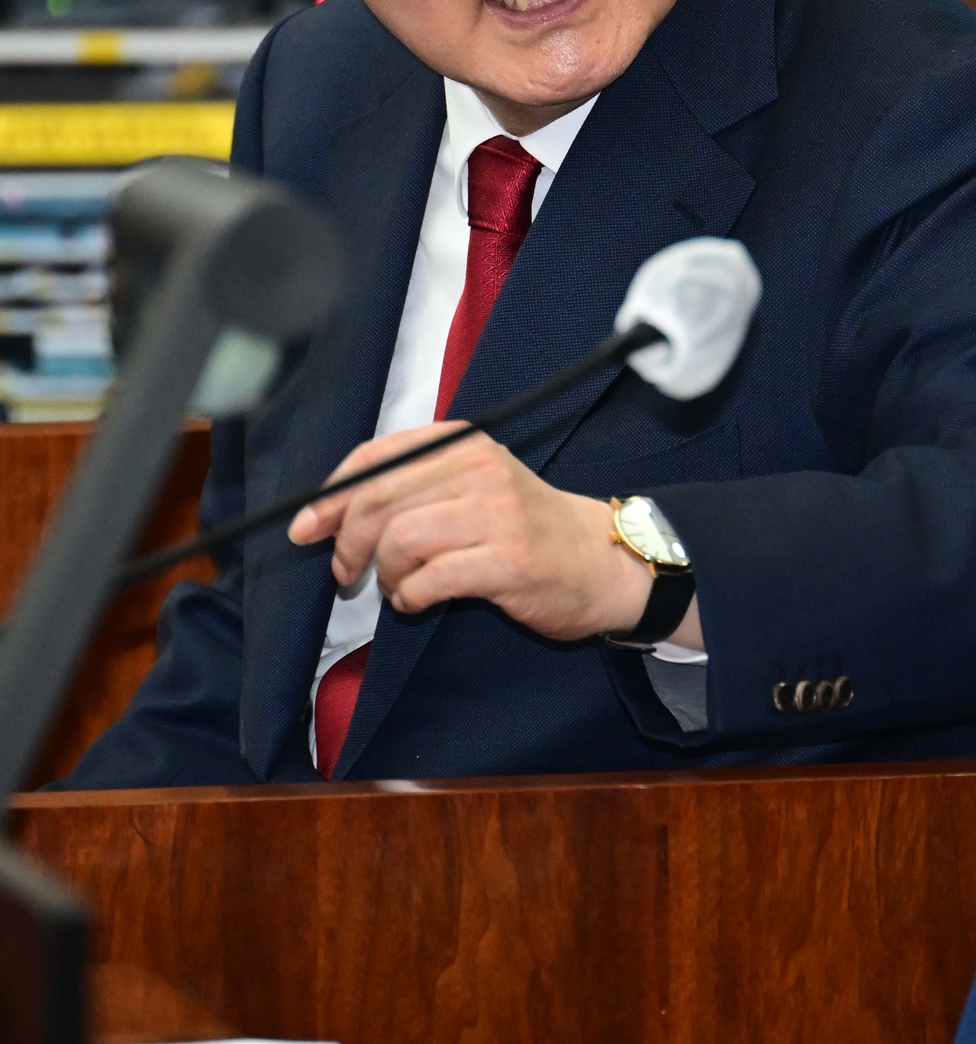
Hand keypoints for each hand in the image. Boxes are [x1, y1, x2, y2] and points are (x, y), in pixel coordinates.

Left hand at [287, 423, 683, 642]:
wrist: (601, 560)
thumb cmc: (524, 526)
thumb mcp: (471, 484)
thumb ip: (410, 487)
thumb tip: (326, 511)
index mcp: (462, 443)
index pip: (376, 458)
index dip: (330, 494)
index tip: (305, 526)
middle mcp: (477, 469)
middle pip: (378, 500)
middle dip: (346, 543)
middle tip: (345, 574)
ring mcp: (496, 514)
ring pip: (398, 540)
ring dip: (383, 574)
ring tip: (396, 586)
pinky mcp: (507, 562)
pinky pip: (427, 581)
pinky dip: (409, 598)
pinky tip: (419, 600)